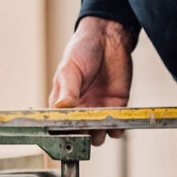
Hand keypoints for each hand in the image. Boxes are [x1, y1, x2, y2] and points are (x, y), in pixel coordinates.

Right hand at [49, 17, 133, 144]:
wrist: (107, 39)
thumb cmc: (82, 50)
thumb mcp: (70, 69)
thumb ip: (68, 90)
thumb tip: (62, 107)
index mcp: (62, 103)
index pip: (58, 127)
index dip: (62, 134)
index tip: (68, 133)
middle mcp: (79, 110)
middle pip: (78, 136)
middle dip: (82, 137)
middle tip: (86, 127)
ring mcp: (97, 110)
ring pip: (97, 137)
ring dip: (99, 134)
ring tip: (100, 122)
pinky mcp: (116, 108)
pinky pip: (117, 128)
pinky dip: (117, 129)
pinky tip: (116, 121)